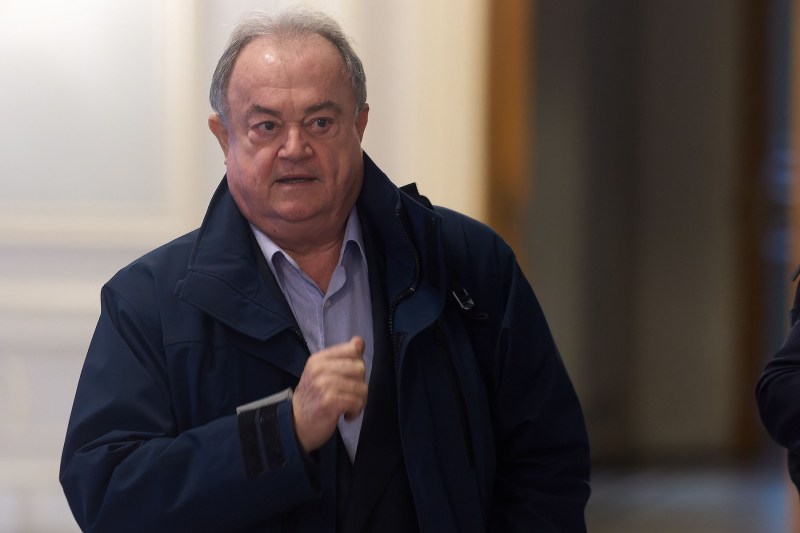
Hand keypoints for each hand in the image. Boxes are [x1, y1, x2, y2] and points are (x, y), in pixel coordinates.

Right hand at [292, 336, 366, 452]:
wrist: (295, 425)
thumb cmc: (312, 399)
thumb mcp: (322, 373)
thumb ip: (342, 357)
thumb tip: (359, 341)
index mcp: (319, 359)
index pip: (352, 349)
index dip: (358, 363)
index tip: (350, 377)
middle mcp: (320, 368)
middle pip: (360, 368)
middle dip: (360, 384)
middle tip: (349, 395)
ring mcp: (324, 384)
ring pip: (361, 387)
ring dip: (359, 401)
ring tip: (348, 406)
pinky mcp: (329, 401)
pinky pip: (357, 401)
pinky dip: (356, 411)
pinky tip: (346, 415)